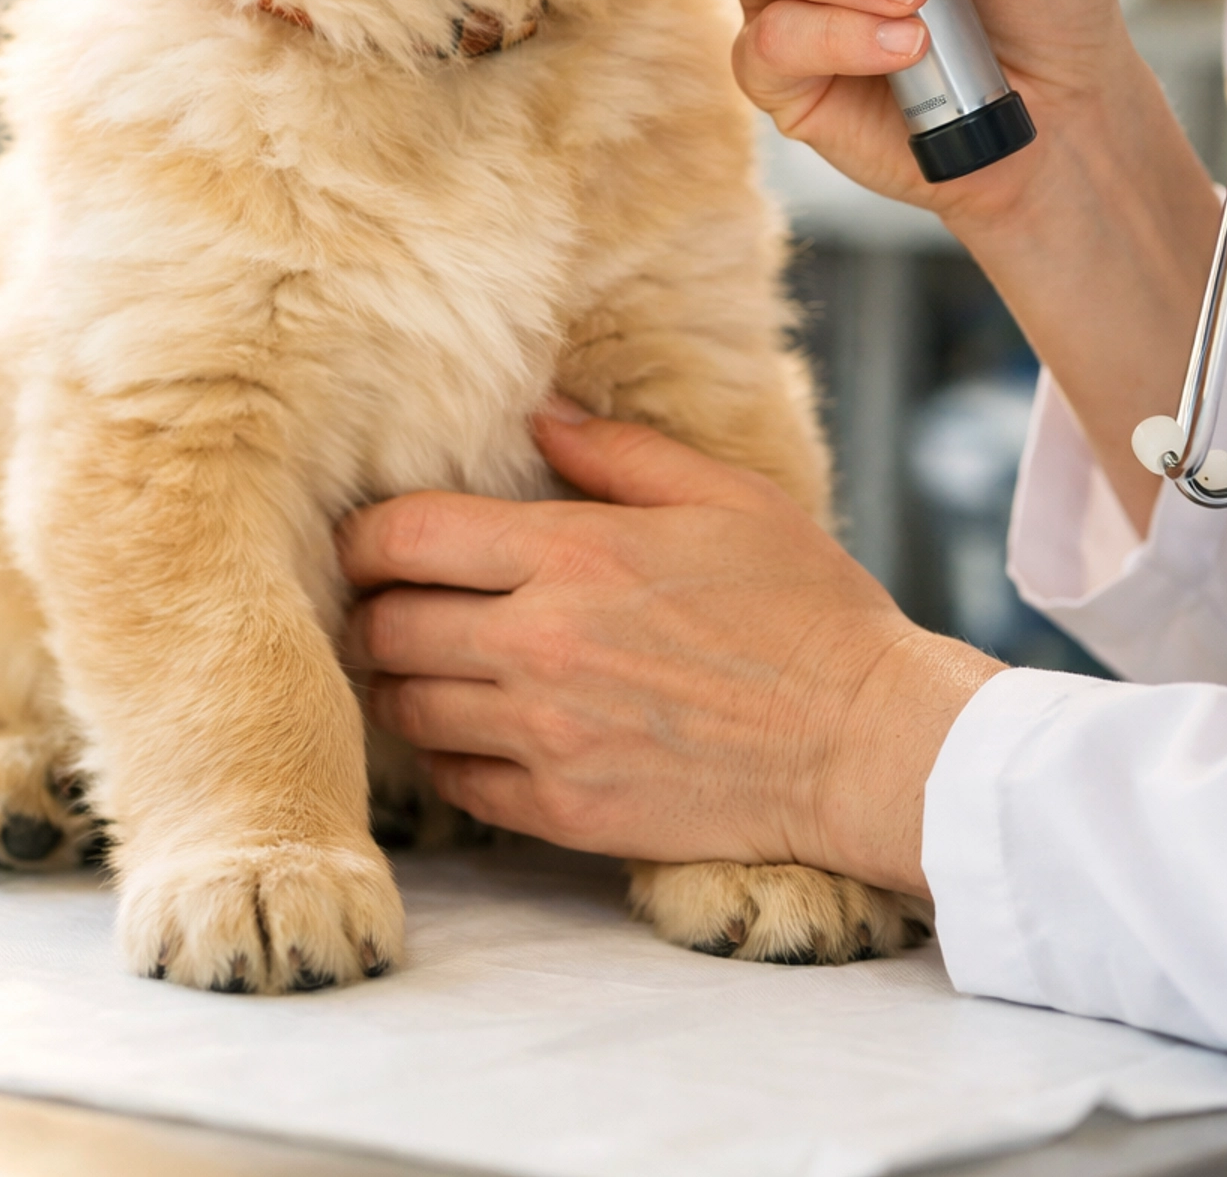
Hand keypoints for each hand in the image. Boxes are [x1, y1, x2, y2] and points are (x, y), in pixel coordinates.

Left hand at [339, 404, 1002, 895]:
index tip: (366, 536)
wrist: (864, 741)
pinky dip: (447, 754)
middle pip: (387, 625)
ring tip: (420, 662)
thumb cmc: (804, 606)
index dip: (363, 533)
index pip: (406, 537)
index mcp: (575, 556)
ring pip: (407, 708)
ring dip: (398, 681)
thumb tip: (537, 415)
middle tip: (384, 599)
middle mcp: (542, 646)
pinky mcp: (565, 812)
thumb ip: (616, 451)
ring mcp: (548, 737)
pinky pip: (457, 782)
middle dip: (369, 607)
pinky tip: (473, 730)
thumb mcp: (724, 495)